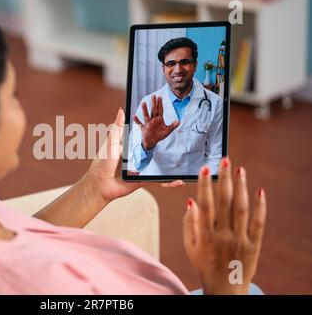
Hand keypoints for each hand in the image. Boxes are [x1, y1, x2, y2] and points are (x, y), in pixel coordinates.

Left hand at [86, 108, 183, 203]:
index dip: (154, 129)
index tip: (164, 121)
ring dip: (172, 165)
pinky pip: (158, 181)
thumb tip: (121, 110)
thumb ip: (118, 127)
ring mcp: (141, 169)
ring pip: (159, 166)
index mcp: (129, 146)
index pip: (144, 135)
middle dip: (166, 146)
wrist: (99, 184)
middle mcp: (137, 156)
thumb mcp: (111, 142)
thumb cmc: (102, 163)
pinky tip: (179, 181)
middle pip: (154, 150)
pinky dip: (168, 182)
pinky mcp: (143, 180)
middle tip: (182, 138)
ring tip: (185, 161)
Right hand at [133, 95, 179, 149]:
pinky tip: (134, 115)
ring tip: (143, 103)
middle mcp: (153, 120)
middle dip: (154, 103)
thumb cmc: (159, 135)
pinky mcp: (144, 128)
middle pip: (154, 110)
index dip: (160, 104)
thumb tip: (179, 121)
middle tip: (153, 95)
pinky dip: (137, 120)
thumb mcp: (167, 131)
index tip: (160, 97)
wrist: (152, 142)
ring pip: (146, 115)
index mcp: (159, 119)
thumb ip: (172, 126)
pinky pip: (139, 124)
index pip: (160, 110)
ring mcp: (148, 123)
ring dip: (145, 109)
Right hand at [183, 159, 266, 294]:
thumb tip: (191, 201)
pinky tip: (260, 191)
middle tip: (225, 160)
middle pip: (224, 202)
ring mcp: (240, 239)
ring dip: (241, 187)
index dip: (205, 185)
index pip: (204, 204)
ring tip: (240, 170)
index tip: (205, 168)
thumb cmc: (203, 264)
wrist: (224, 288)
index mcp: (204, 234)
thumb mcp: (189, 245)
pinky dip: (260, 207)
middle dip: (224, 179)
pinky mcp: (254, 244)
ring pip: (241, 209)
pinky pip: (258, 223)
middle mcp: (223, 235)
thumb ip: (189, 223)